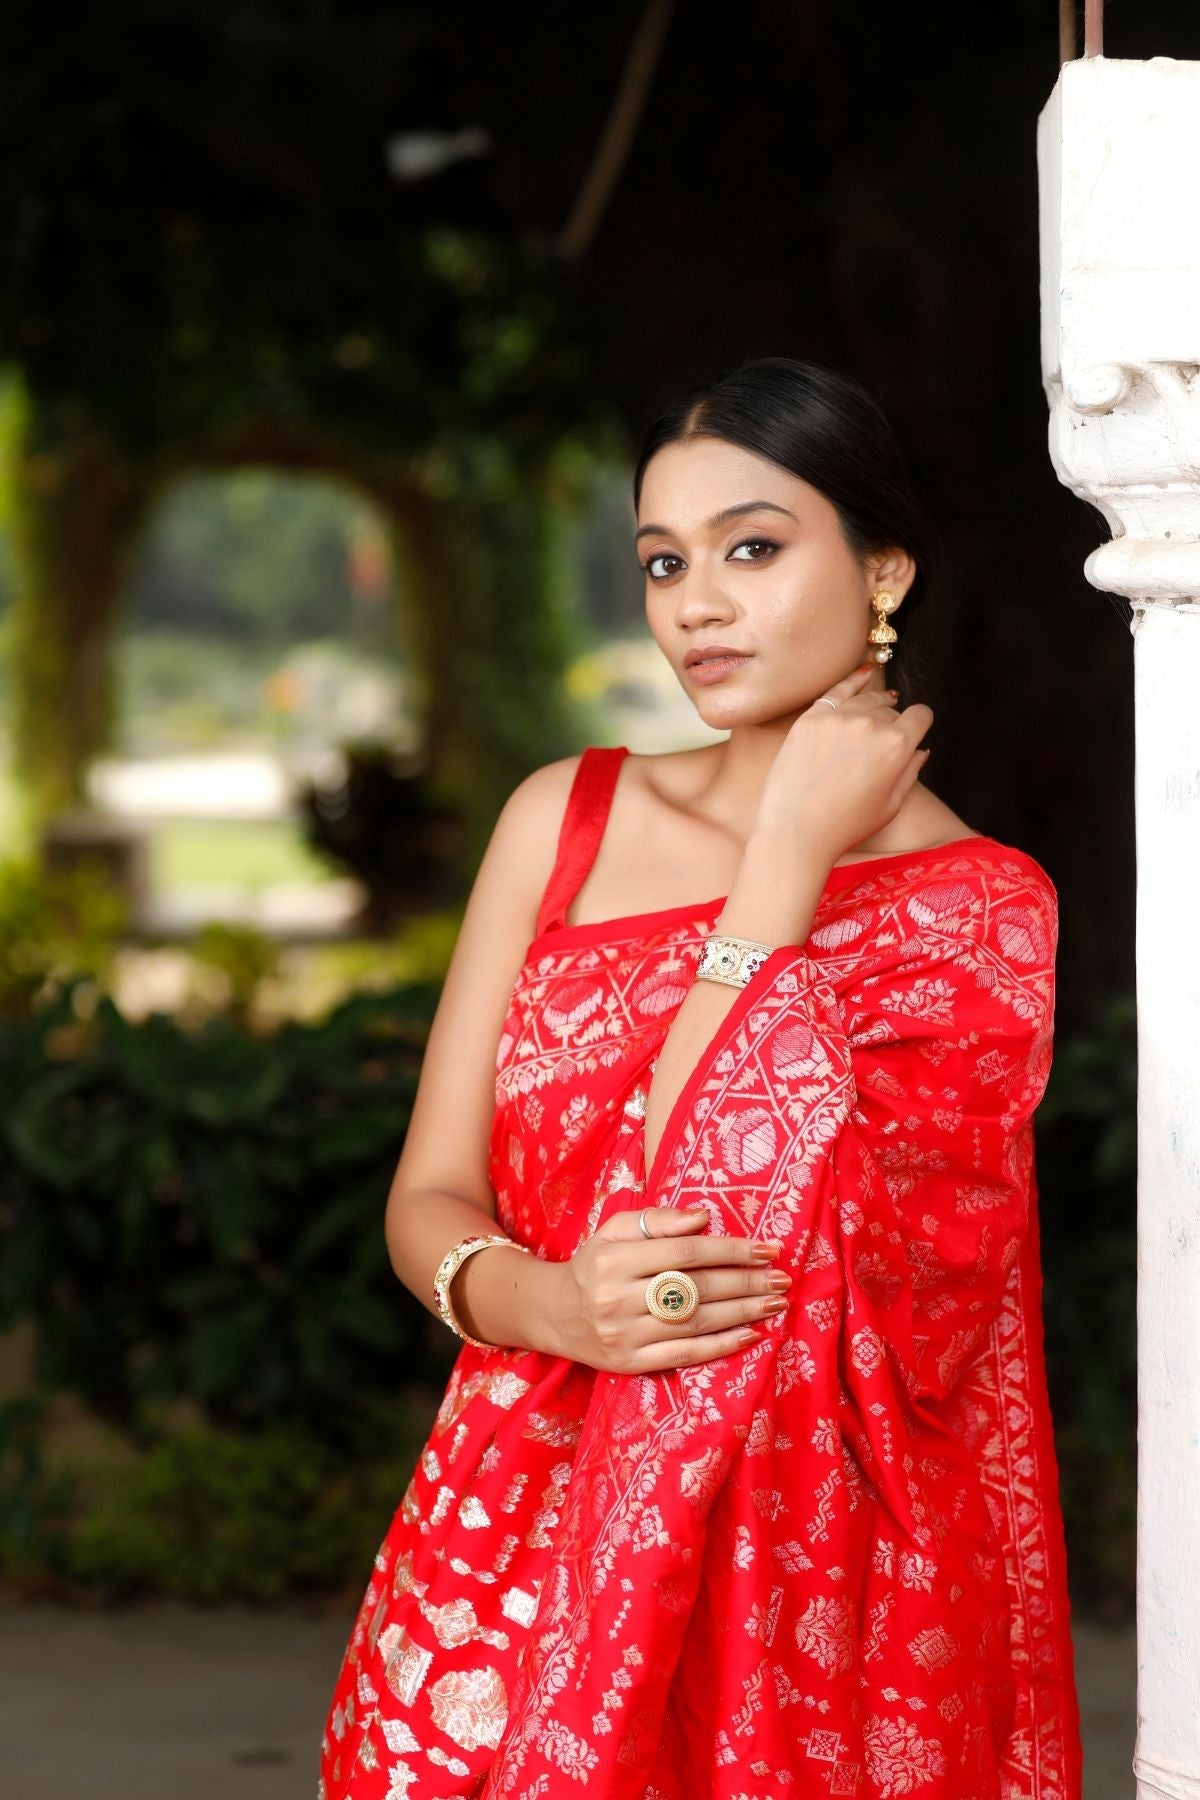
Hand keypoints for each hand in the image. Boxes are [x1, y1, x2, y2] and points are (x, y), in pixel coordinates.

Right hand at [545, 1205, 790, 1372]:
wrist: (554, 1314)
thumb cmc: (595, 1265)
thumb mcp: (615, 1230)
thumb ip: (657, 1221)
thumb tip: (703, 1217)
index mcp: (614, 1260)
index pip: (684, 1253)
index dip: (730, 1250)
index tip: (766, 1250)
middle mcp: (617, 1298)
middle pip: (695, 1288)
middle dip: (745, 1282)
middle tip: (781, 1278)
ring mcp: (624, 1335)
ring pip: (694, 1322)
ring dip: (742, 1313)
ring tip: (774, 1302)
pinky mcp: (629, 1364)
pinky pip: (683, 1356)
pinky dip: (719, 1346)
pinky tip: (749, 1335)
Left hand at [754, 663, 932, 861]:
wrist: (794, 832)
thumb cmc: (844, 827)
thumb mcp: (890, 806)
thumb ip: (910, 772)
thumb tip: (920, 749)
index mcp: (896, 746)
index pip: (920, 715)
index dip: (920, 723)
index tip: (915, 729)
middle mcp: (869, 724)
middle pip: (891, 709)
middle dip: (893, 722)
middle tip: (882, 741)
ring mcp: (837, 718)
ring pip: (866, 698)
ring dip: (874, 704)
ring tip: (877, 710)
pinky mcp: (809, 718)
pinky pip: (837, 690)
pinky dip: (853, 681)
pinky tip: (864, 675)